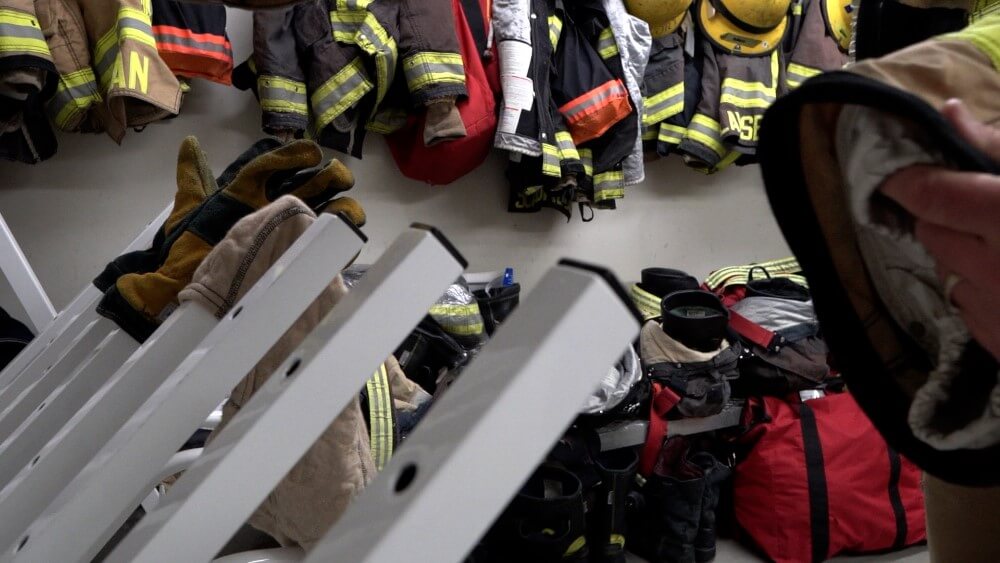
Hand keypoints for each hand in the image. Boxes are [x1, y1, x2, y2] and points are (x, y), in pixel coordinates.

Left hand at [880, 99, 999, 359]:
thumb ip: (999, 147)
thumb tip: (951, 114)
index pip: (930, 194)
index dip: (907, 177)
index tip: (898, 168)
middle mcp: (997, 269)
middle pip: (931, 231)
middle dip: (946, 213)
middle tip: (984, 204)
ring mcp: (999, 313)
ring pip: (947, 269)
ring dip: (965, 252)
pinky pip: (968, 307)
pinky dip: (983, 290)